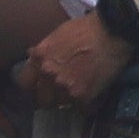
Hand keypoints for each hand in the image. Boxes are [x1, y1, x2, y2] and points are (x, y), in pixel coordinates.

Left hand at [20, 6, 134, 109]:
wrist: (113, 31)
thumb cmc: (87, 28)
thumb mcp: (58, 34)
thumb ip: (44, 50)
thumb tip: (31, 56)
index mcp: (39, 58)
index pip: (25, 84)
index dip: (33, 87)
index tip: (40, 88)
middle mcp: (48, 75)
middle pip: (42, 100)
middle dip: (51, 97)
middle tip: (62, 92)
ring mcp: (65, 87)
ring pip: (61, 105)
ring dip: (69, 101)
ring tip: (80, 91)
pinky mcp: (83, 97)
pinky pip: (81, 109)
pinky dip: (86, 105)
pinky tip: (93, 93)